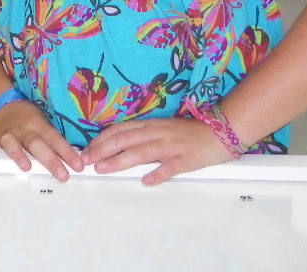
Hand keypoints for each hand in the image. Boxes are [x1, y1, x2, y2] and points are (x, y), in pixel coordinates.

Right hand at [0, 99, 84, 181]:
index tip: (79, 167)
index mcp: (38, 124)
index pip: (55, 139)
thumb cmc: (26, 117)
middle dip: (50, 160)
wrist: (1, 102)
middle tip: (63, 176)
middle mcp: (23, 129)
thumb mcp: (41, 121)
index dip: (67, 153)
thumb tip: (75, 159)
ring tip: (26, 167)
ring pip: (12, 143)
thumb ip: (52, 140)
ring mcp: (6, 133)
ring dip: (18, 154)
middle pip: (36, 144)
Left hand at [83, 116, 233, 184]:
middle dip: (103, 149)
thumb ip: (142, 136)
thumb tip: (118, 146)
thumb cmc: (188, 133)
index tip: (87, 150)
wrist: (219, 131)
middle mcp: (157, 133)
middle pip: (125, 139)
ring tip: (104, 168)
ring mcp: (171, 145)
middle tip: (86, 160)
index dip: (101, 139)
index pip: (120, 130)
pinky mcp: (186, 159)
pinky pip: (170, 167)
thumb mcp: (161, 129)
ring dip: (120, 160)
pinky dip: (158, 173)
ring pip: (142, 152)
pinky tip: (146, 181)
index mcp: (150, 125)